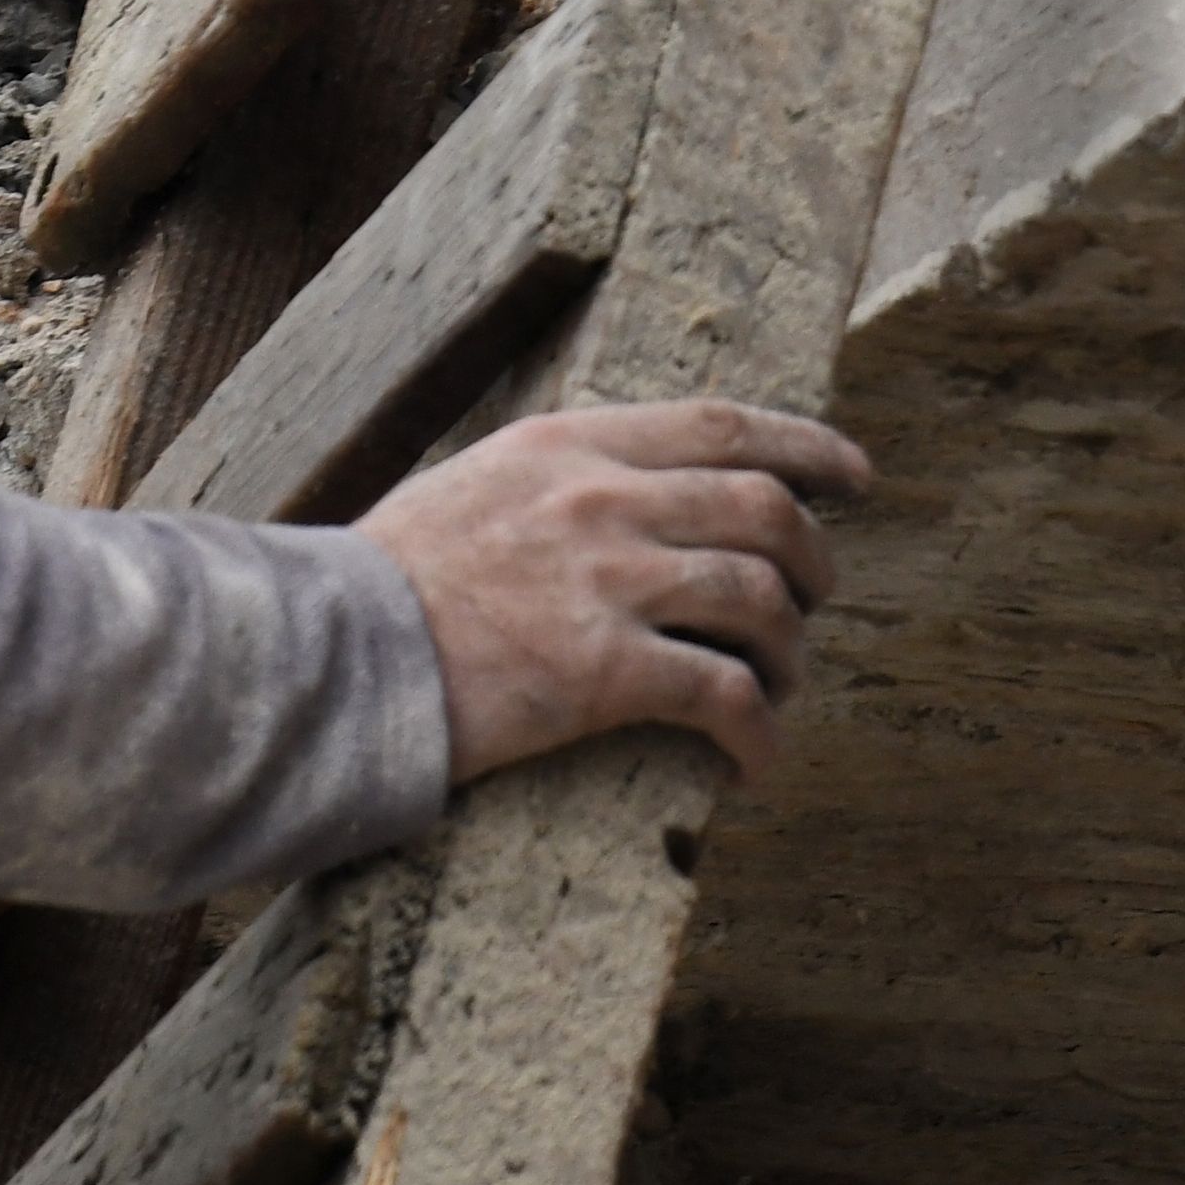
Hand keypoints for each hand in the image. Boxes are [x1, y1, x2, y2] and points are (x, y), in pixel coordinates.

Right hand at [357, 400, 870, 783]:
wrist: (330, 656)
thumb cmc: (389, 583)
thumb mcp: (477, 485)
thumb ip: (561, 480)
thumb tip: (637, 495)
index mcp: (570, 444)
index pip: (721, 424)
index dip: (806, 446)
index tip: (854, 474)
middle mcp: (600, 500)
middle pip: (764, 509)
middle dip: (815, 560)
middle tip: (817, 598)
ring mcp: (606, 583)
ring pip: (761, 598)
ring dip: (792, 650)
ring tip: (782, 685)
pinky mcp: (603, 672)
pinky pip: (725, 694)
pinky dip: (759, 730)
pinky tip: (755, 760)